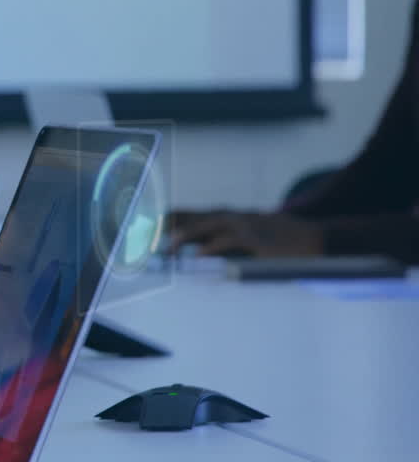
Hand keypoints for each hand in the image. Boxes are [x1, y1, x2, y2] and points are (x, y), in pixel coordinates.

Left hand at [168, 210, 325, 256]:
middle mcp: (236, 216)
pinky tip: (198, 256)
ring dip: (186, 235)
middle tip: (153, 236)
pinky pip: (228, 242)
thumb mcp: (254, 234)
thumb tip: (204, 252)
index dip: (175, 218)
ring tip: (168, 246)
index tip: (153, 224)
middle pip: (197, 217)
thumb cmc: (283, 240)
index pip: (196, 213)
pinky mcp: (256, 239)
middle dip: (174, 226)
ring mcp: (246, 225)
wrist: (316, 239)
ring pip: (208, 226)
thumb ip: (229, 241)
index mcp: (234, 216)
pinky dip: (211, 248)